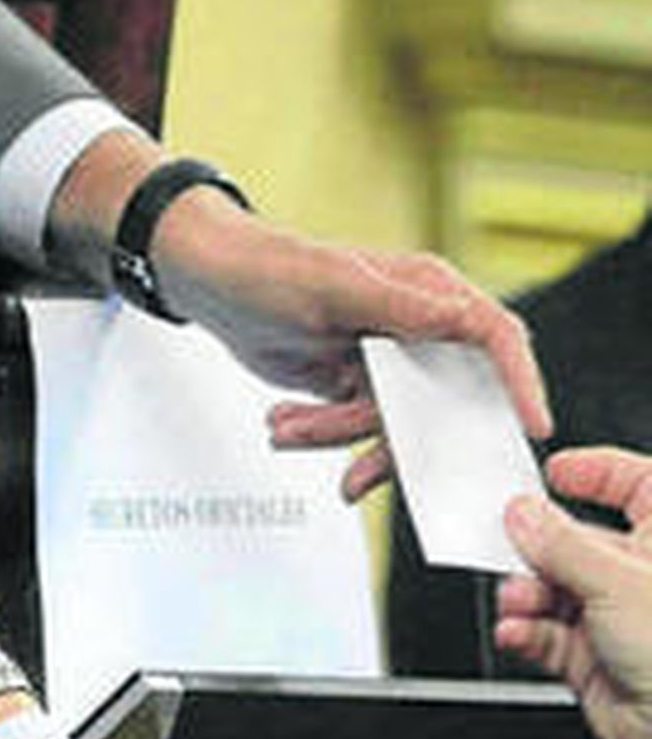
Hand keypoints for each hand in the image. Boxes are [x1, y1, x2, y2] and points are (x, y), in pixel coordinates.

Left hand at [153, 190, 550, 499]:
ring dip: (336, 435)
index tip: (530, 424)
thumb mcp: (331, 287)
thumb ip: (396, 308)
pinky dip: (320, 433)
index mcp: (426, 291)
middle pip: (442, 399)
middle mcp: (414, 327)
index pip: (493, 336)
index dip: (519, 381)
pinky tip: (284, 424)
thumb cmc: (267, 267)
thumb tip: (459, 321)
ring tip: (288, 429)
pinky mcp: (353, 383)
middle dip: (393, 438)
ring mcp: (384, 359)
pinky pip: (354, 426)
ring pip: (390, 422)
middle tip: (360, 472)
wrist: (209, 282)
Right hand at [494, 448, 651, 738]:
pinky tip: (519, 631)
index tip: (555, 472)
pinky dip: (527, 632)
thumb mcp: (621, 583)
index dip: (598, 472)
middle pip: (577, 540)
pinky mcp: (596, 659)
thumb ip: (563, 545)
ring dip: (527, 594)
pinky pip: (548, 634)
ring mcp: (620, 619)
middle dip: (539, 546)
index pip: (637, 486)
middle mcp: (644, 578)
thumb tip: (523, 514)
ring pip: (556, 589)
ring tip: (517, 600)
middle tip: (506, 542)